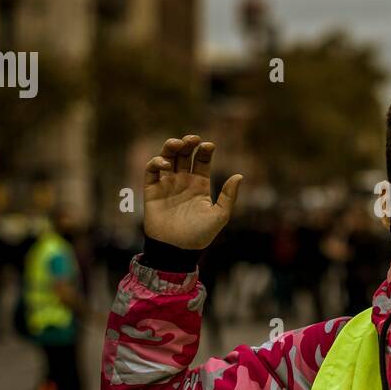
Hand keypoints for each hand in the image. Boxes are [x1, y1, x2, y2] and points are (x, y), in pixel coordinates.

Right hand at [143, 134, 242, 249]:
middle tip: (193, 139)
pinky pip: (151, 171)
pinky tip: (167, 165)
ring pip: (167, 158)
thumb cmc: (200, 235)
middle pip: (184, 155)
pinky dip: (156, 163)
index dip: (204, 150)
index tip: (209, 145)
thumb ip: (228, 197)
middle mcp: (183, 182)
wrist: (177, 250)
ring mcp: (167, 185)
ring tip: (178, 144)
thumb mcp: (220, 216)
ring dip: (171, 147)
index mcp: (200, 185)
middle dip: (188, 143)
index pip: (201, 160)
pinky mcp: (152, 191)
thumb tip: (239, 176)